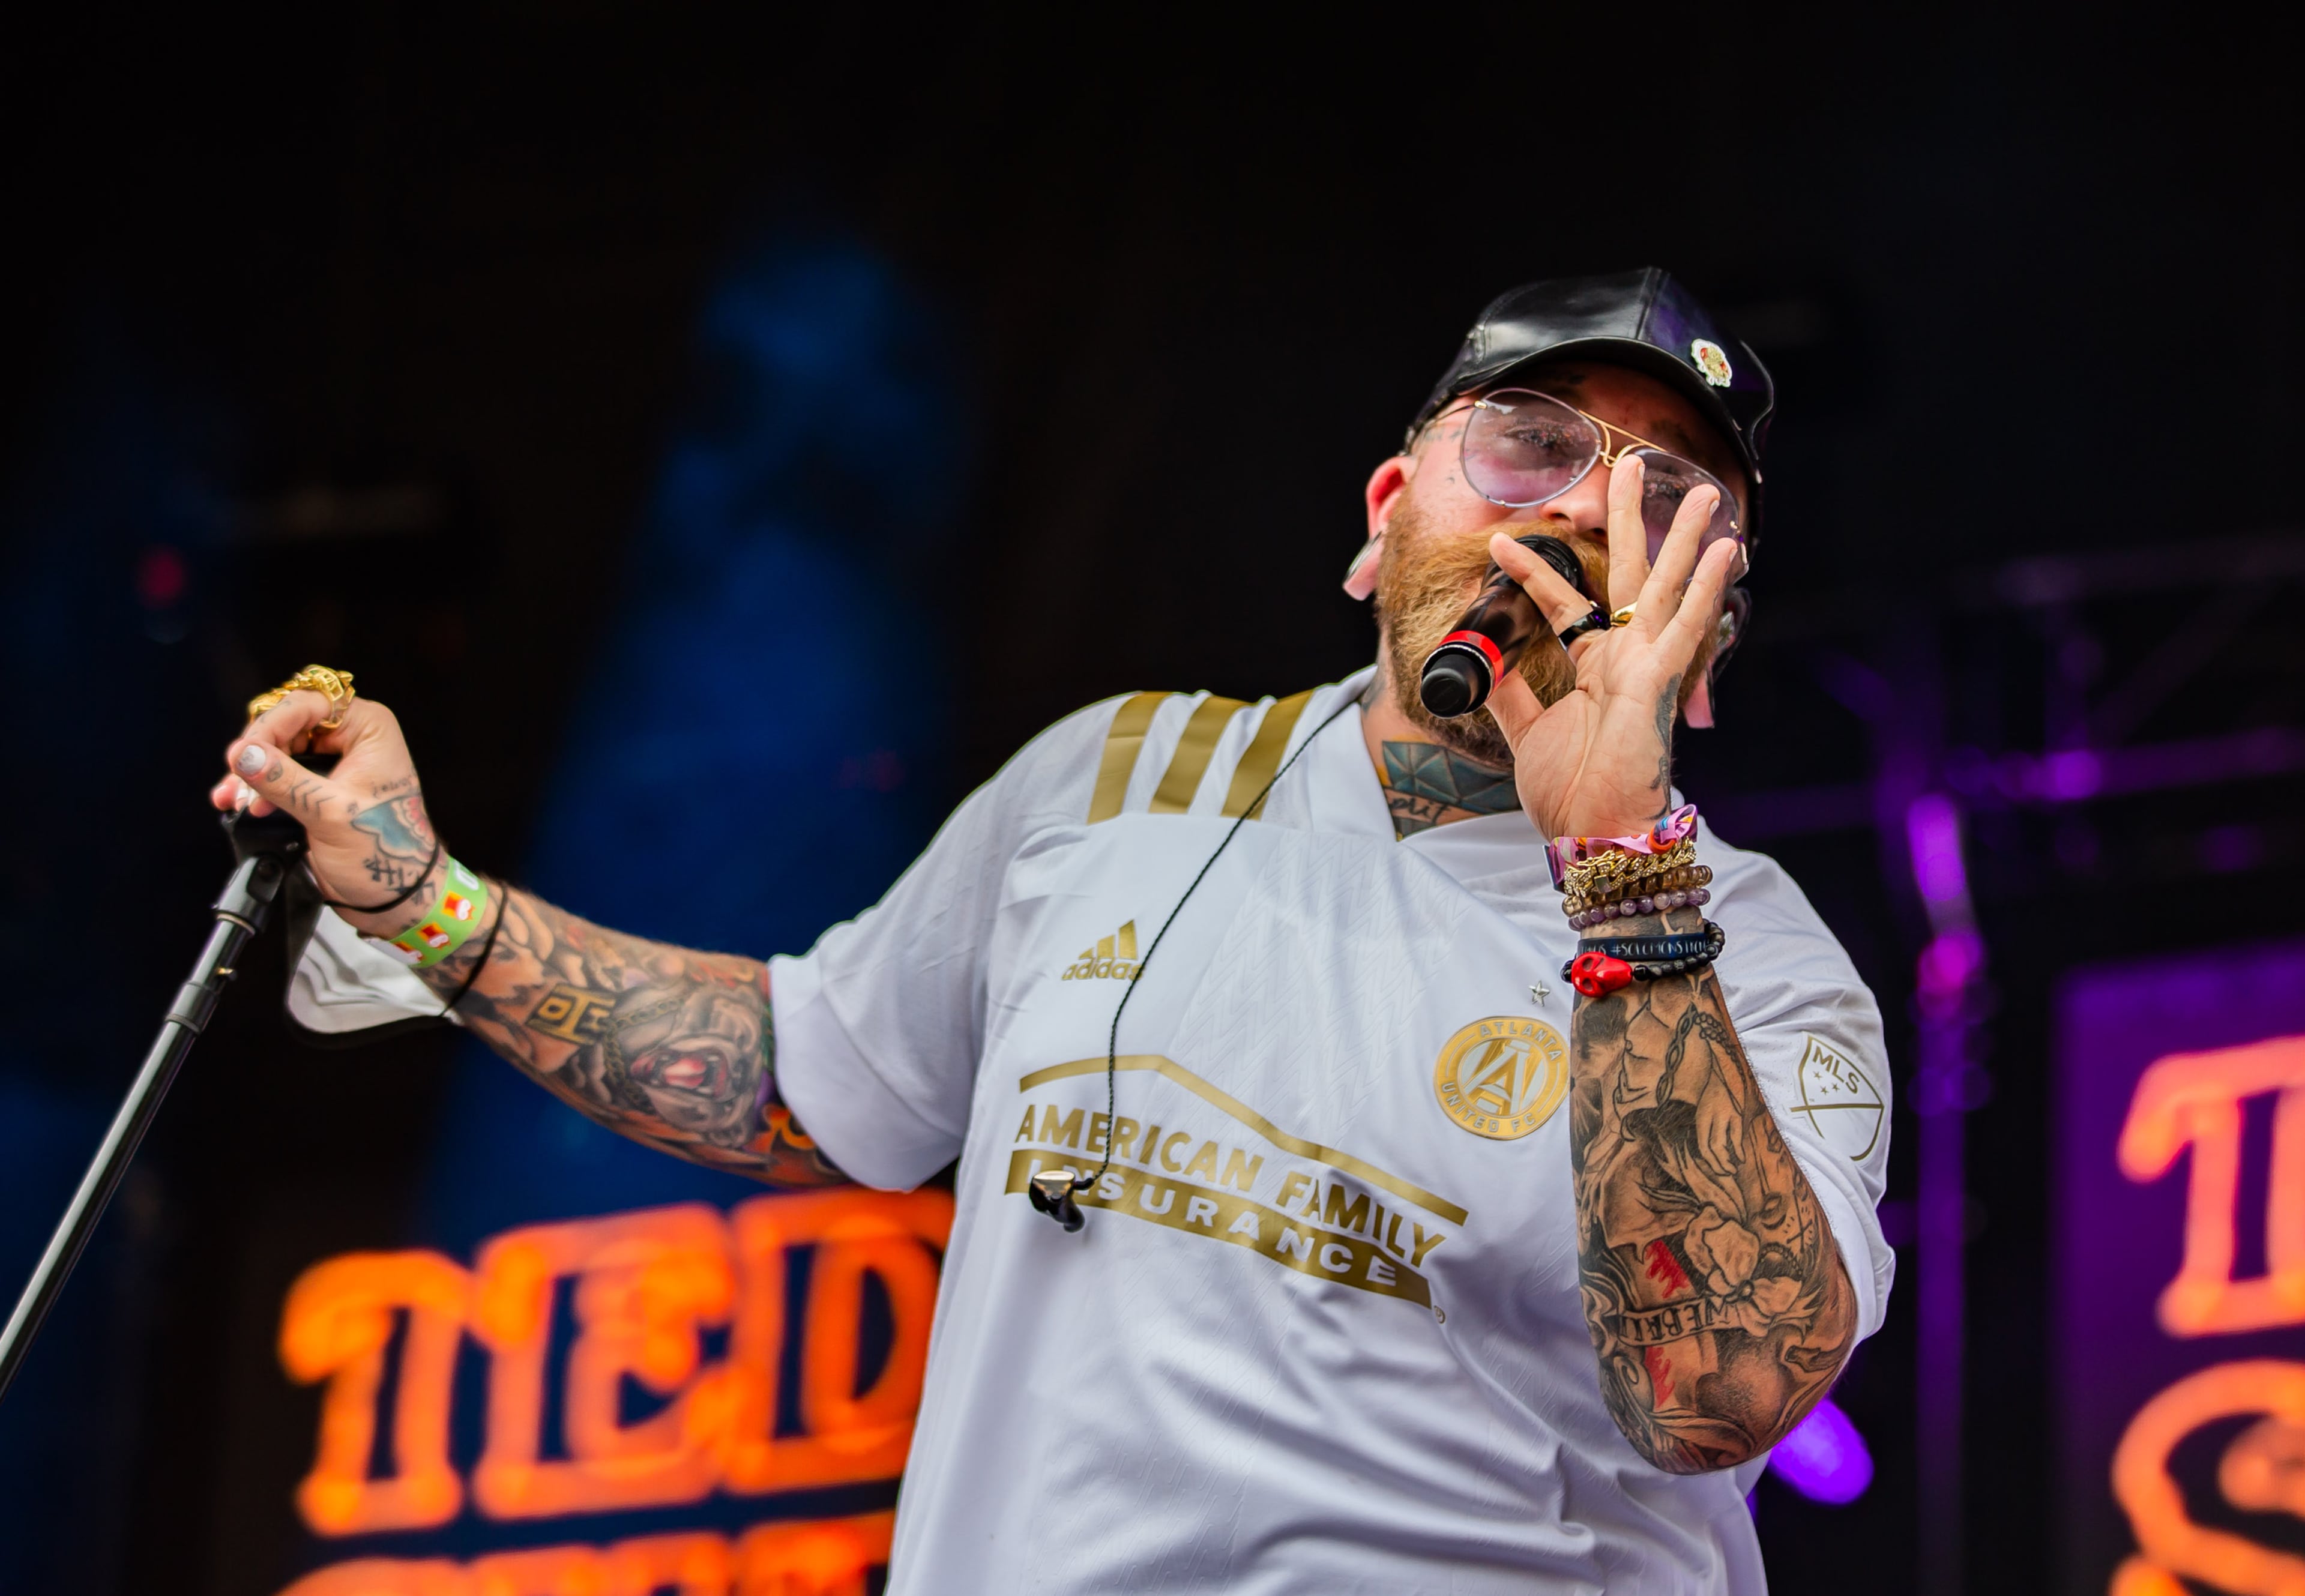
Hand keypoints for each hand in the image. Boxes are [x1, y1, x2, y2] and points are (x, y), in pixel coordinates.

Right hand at [209, 691, 438, 934]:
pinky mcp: (316, 785)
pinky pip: (277, 773)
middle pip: (285, 723)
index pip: (308, 703)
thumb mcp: (331, 814)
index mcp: (369, 728)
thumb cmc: (386, 852)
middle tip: (238, 782)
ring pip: (275, 749)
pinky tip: (236, 803)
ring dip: (250, 773)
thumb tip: (244, 755)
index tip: (244, 753)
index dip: (270, 724)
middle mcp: (351, 737)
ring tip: (235, 799)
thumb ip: (285, 781)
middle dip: (257, 753)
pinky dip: (254, 786)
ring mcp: (332, 761)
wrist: (395, 894)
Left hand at [1483, 458, 1742, 839]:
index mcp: (1594, 667)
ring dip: (1682, 537)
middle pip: (1627, 573)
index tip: (1501, 541)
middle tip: (1634, 463)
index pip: (1562, 602)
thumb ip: (1506, 692)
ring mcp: (1647, 667)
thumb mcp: (1524, 732)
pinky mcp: (1659, 683)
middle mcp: (1625, 658)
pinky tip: (1724, 552)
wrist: (1591, 834)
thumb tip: (1480, 658)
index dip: (1530, 572)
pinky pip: (1686, 629)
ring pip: (1665, 587)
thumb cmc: (1570, 791)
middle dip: (1630, 519)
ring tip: (1702, 490)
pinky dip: (1703, 590)